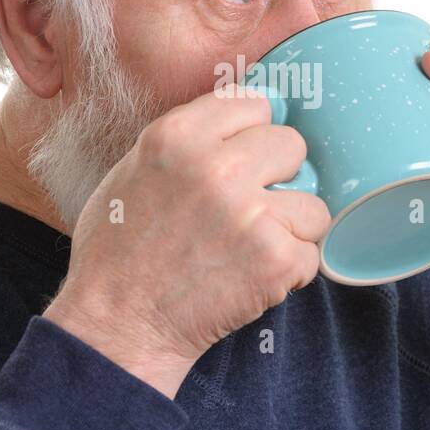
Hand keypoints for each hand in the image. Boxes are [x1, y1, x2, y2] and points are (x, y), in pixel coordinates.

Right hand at [44, 88, 330, 397]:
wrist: (117, 326)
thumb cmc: (116, 253)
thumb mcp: (131, 170)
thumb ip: (185, 140)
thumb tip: (240, 120)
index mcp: (177, 136)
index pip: (254, 102)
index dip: (253, 133)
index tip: (245, 158)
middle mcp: (216, 167)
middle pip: (292, 144)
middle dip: (280, 176)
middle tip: (253, 207)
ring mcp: (250, 213)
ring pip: (313, 203)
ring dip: (291, 228)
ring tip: (254, 248)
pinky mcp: (274, 259)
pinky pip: (312, 252)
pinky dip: (290, 271)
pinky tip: (253, 277)